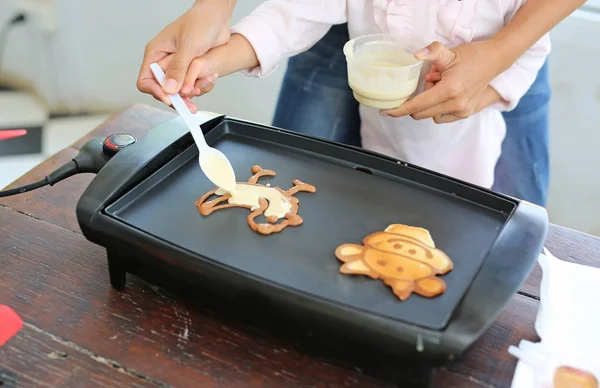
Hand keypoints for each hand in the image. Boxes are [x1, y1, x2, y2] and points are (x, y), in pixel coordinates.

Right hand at [137, 0, 235, 110]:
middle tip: (189, 104)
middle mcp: (165, 62)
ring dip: (192, 93)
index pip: (146, 80)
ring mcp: (179, 68)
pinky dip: (201, 87)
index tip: (170, 99)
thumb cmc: (200, 22)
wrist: (218, 17)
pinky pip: (193, 87)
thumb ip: (178, 68)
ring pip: (180, 91)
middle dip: (177, 98)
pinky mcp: (192, 71)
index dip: (156, 92)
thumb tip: (168, 89)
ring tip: (202, 86)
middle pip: (163, 90)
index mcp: (156, 53)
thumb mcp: (188, 45)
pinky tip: (209, 79)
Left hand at [381, 40, 505, 122]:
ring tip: (440, 86)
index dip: (399, 110)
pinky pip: (442, 117)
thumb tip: (416, 55)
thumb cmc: (472, 55)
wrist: (496, 60)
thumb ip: (431, 53)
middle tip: (429, 82)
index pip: (417, 105)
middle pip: (421, 113)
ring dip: (428, 105)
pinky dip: (438, 108)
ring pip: (431, 116)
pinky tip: (446, 94)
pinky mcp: (466, 114)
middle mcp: (456, 104)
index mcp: (450, 90)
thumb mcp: (449, 52)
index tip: (386, 112)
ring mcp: (462, 111)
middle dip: (416, 102)